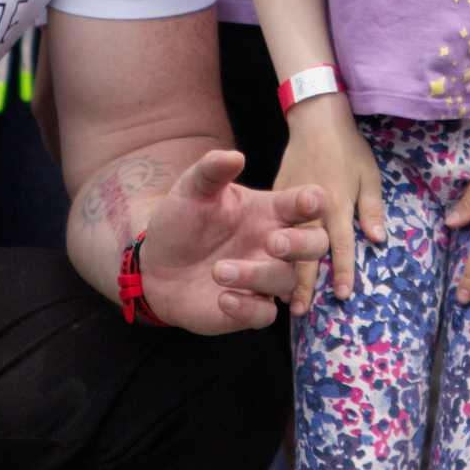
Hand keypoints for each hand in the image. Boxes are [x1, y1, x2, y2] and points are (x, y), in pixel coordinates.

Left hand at [137, 149, 329, 332]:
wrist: (154, 266)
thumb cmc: (181, 222)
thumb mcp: (191, 189)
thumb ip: (211, 170)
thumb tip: (234, 155)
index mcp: (269, 211)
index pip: (304, 205)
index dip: (312, 202)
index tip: (309, 201)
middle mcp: (273, 245)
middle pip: (315, 244)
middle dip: (302, 244)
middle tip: (272, 242)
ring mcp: (264, 278)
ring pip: (286, 280)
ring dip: (256, 275)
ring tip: (218, 270)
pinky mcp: (250, 308)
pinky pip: (264, 314)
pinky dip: (247, 307)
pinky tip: (223, 298)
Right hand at [272, 97, 386, 311]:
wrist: (315, 120)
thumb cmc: (347, 148)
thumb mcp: (368, 174)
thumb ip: (371, 208)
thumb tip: (378, 238)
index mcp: (336, 204)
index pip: (342, 245)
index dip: (344, 271)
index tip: (344, 295)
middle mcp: (311, 209)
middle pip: (306, 253)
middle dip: (304, 284)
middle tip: (299, 311)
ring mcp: (289, 204)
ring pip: (286, 245)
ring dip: (283, 272)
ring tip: (279, 297)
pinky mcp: (275, 197)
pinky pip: (273, 228)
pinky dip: (271, 250)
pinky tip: (267, 266)